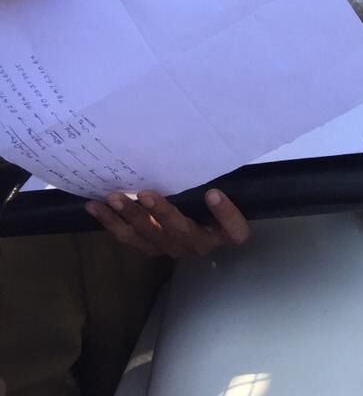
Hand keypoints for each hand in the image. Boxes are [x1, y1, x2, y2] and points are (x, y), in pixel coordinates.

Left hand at [86, 189, 249, 256]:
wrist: (189, 215)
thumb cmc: (206, 195)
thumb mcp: (216, 186)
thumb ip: (210, 178)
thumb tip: (195, 148)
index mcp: (224, 231)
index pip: (234, 230)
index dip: (226, 215)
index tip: (213, 193)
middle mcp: (200, 244)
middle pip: (183, 232)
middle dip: (162, 213)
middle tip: (145, 194)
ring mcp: (173, 248)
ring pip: (152, 236)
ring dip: (131, 217)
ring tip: (114, 198)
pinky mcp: (150, 247)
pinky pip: (129, 238)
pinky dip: (111, 222)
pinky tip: (95, 206)